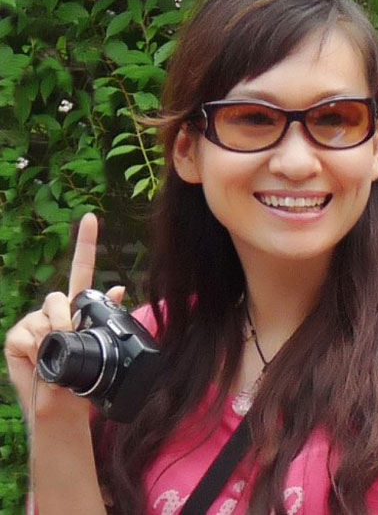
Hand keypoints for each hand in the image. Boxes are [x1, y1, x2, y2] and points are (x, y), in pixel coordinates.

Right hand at [4, 214, 124, 423]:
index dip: (86, 243)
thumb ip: (104, 316)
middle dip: (66, 319)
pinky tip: (38, 360)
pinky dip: (35, 349)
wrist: (64, 403)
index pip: (81, 269)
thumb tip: (117, 288)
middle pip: (59, 298)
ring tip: (55, 357)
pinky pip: (27, 334)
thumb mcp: (97, 345)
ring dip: (53, 338)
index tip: (92, 218)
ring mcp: (33, 323)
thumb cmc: (83, 374)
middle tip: (70, 341)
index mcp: (76, 308)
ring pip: (44, 317)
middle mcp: (53, 311)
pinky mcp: (16, 337)